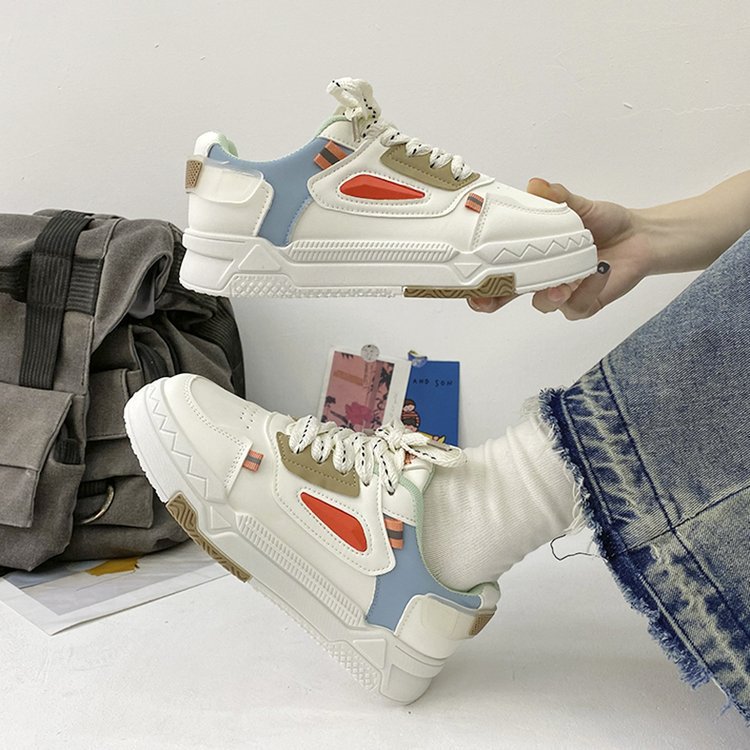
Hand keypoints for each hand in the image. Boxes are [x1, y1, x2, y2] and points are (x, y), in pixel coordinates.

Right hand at [469, 179, 653, 318]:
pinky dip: (586, 289)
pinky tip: (598, 271)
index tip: (466, 279)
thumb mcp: (579, 206)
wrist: (639, 237)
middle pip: (506, 297)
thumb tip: (535, 184)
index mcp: (530, 257)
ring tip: (563, 283)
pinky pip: (577, 306)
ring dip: (548, 295)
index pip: (497, 270)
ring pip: (543, 304)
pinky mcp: (584, 304)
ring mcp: (561, 295)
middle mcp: (540, 279)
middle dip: (494, 300)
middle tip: (488, 299)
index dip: (478, 278)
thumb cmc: (604, 223)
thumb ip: (557, 198)